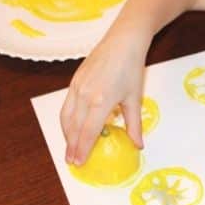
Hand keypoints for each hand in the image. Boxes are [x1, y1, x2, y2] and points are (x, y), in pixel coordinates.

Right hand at [60, 30, 148, 164]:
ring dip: (66, 134)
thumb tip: (138, 145)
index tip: (79, 163)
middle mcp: (85, 95)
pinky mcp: (74, 80)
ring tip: (69, 147)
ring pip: (66, 116)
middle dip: (71, 146)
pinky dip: (67, 119)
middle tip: (71, 161)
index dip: (82, 150)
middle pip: (73, 127)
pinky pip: (67, 105)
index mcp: (101, 101)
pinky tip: (71, 127)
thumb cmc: (131, 68)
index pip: (88, 132)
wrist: (123, 41)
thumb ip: (134, 124)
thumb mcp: (135, 98)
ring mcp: (77, 86)